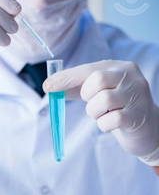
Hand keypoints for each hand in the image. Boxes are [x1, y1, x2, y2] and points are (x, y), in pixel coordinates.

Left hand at [43, 60, 158, 161]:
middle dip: (87, 94)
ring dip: (94, 112)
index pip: (89, 69)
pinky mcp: (137, 116)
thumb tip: (48, 86)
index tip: (47, 86)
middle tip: (92, 101)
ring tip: (103, 113)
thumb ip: (74, 87)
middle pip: (98, 80)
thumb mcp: (96, 92)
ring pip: (103, 101)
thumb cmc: (115, 105)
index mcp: (119, 67)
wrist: (146, 126)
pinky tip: (111, 123)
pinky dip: (104, 124)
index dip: (67, 77)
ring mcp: (137, 96)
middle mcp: (131, 77)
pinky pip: (110, 121)